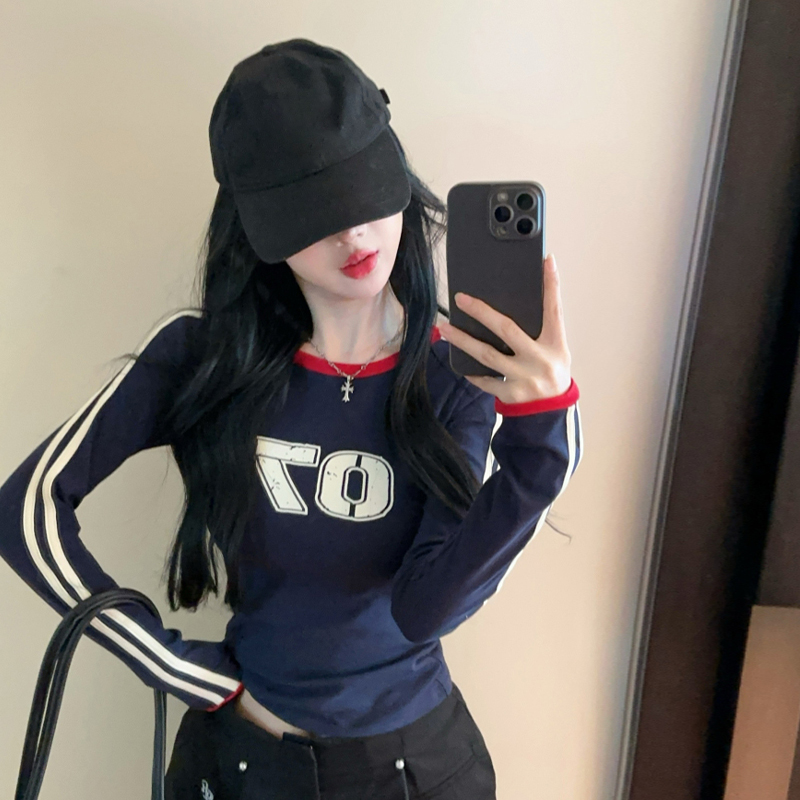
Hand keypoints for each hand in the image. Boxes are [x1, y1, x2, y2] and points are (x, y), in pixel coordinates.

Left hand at [438, 253, 571, 403]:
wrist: (552, 410)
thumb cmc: (551, 371)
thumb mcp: (555, 348)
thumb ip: (540, 329)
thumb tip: (515, 300)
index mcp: (555, 344)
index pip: (553, 310)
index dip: (551, 285)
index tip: (546, 262)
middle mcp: (540, 359)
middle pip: (507, 330)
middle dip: (482, 313)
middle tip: (461, 299)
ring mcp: (524, 378)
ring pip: (487, 355)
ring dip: (463, 341)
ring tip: (445, 328)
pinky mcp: (511, 394)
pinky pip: (485, 380)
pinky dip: (472, 371)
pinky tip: (459, 363)